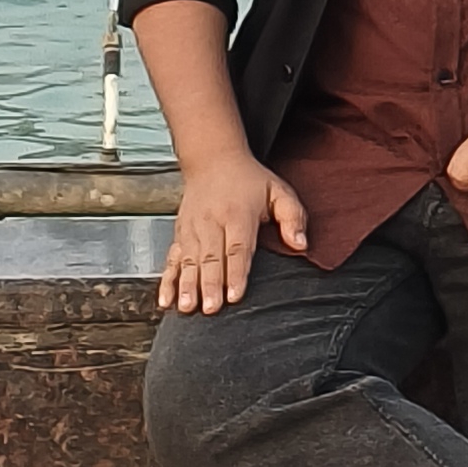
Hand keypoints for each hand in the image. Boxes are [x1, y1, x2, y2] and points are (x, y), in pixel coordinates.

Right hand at [158, 157, 309, 314]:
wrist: (212, 157)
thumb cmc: (249, 179)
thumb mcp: (278, 190)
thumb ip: (293, 217)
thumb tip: (300, 244)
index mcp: (238, 213)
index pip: (237, 247)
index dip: (236, 273)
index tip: (235, 295)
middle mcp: (212, 221)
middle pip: (211, 257)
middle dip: (210, 284)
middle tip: (211, 308)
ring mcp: (192, 228)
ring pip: (189, 260)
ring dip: (188, 285)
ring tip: (188, 307)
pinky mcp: (180, 233)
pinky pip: (172, 259)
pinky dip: (168, 280)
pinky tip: (166, 300)